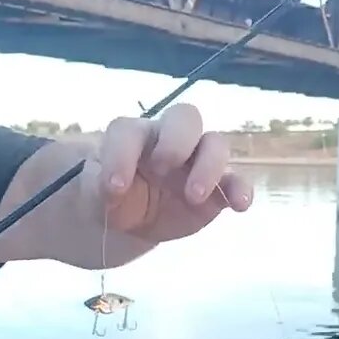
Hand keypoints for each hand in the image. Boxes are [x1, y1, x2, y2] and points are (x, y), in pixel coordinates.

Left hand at [92, 104, 252, 243]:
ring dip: (209, 166)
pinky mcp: (216, 187)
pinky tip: (240, 204)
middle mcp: (169, 139)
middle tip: (162, 169)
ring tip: (194, 196)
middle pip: (185, 117)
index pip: (129, 130)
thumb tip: (114, 188)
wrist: (133, 221)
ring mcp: (197, 161)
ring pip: (215, 143)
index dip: (121, 154)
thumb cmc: (114, 197)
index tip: (115, 187)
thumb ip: (100, 188)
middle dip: (176, 140)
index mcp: (134, 137)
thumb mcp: (97, 196)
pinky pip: (235, 180)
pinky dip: (241, 188)